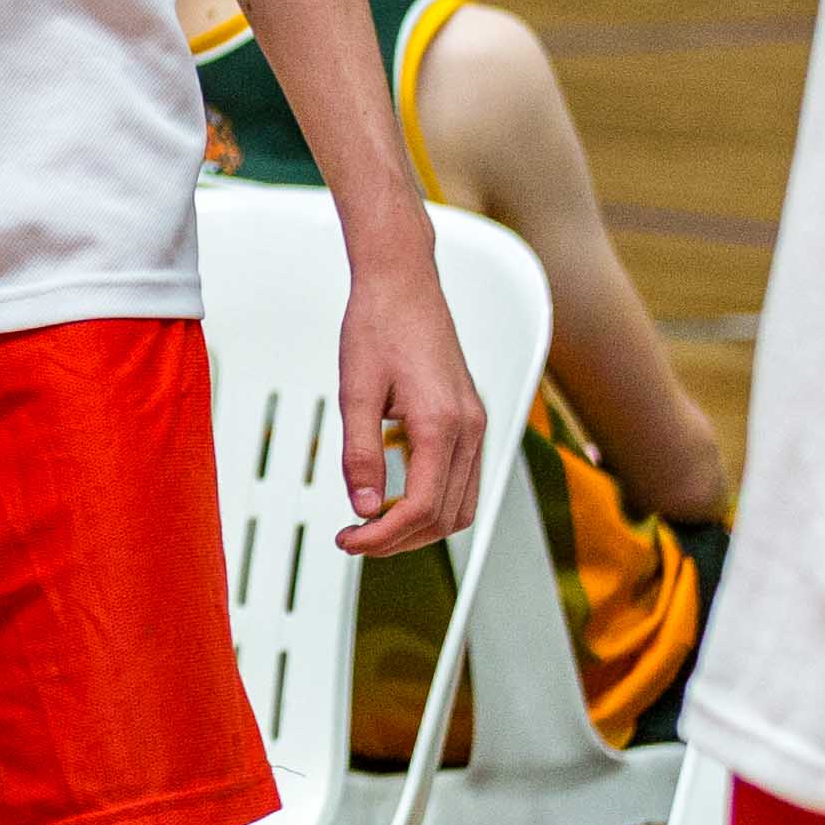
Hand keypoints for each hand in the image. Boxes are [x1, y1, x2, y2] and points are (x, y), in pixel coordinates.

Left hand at [332, 254, 485, 555]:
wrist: (403, 284)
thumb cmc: (377, 326)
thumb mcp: (354, 392)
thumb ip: (361, 454)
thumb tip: (363, 507)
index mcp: (442, 424)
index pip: (421, 508)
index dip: (383, 535)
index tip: (347, 539)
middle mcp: (470, 430)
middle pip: (446, 517)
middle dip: (400, 539)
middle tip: (354, 539)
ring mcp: (476, 425)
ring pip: (461, 506)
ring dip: (420, 527)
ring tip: (373, 527)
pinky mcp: (471, 419)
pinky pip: (463, 481)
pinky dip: (434, 503)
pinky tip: (396, 499)